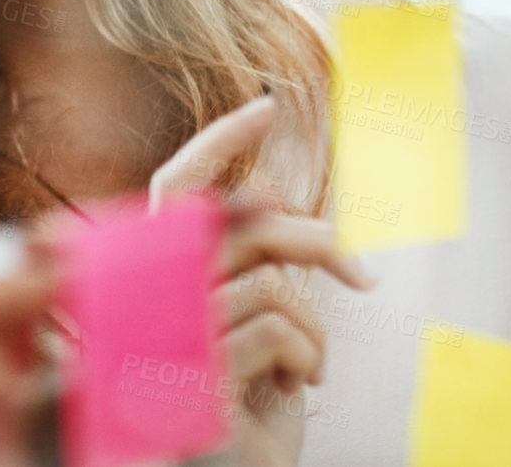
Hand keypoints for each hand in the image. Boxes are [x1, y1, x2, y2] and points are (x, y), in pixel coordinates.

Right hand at [151, 97, 373, 466]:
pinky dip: (309, 354)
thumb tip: (271, 192)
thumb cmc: (242, 401)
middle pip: (242, 227)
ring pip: (271, 282)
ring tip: (310, 362)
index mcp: (157, 276)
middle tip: (359, 273)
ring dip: (313, 325)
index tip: (266, 109)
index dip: (218, 143)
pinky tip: (300, 383)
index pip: (178, 188)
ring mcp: (169, 337)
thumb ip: (244, 261)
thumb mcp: (246, 322)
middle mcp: (151, 298)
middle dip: (314, 240)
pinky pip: (278, 329)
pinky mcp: (199, 377)